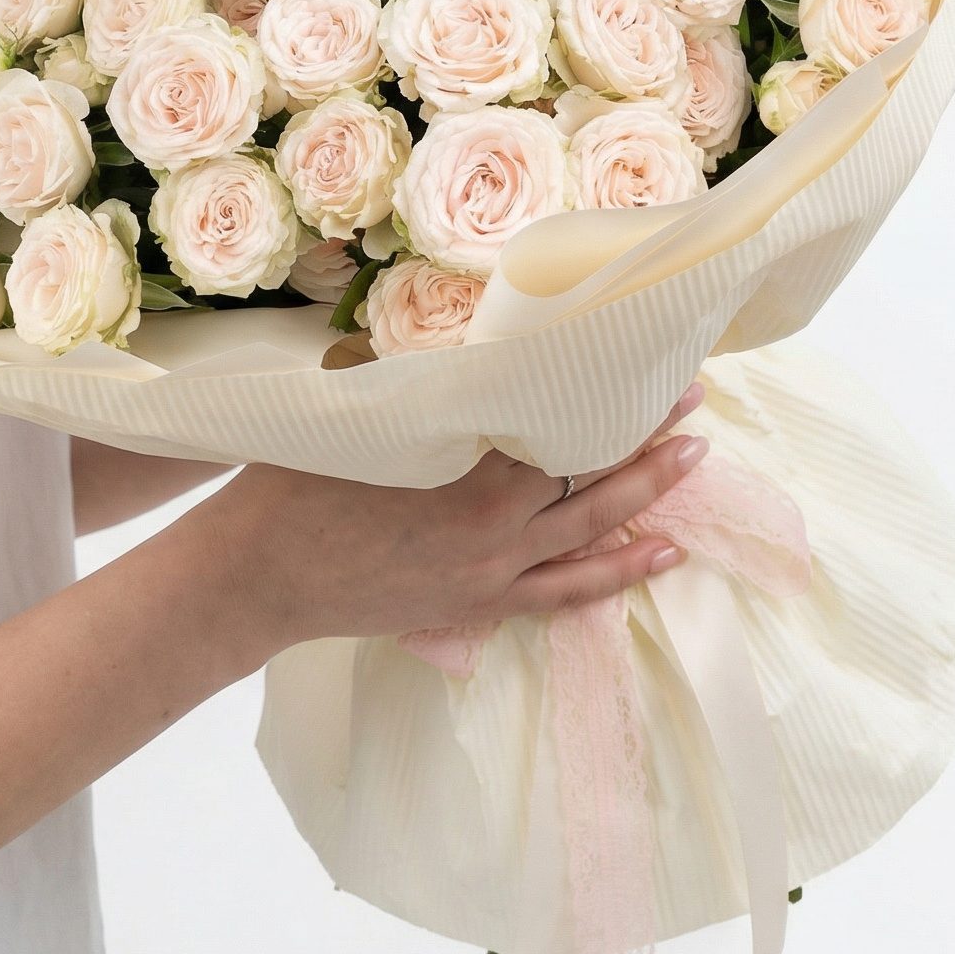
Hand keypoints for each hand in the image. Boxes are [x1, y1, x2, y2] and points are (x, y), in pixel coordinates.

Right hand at [192, 380, 708, 649]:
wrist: (259, 575)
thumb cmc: (297, 482)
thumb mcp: (365, 413)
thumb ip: (429, 389)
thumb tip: (480, 348)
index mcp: (462, 469)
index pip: (559, 428)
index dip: (608, 398)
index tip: (646, 361)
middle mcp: (491, 526)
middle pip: (588, 476)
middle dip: (645, 437)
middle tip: (694, 397)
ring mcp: (489, 573)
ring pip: (589, 534)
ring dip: (647, 496)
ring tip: (696, 461)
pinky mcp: (477, 605)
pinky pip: (565, 594)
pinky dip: (616, 575)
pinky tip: (661, 556)